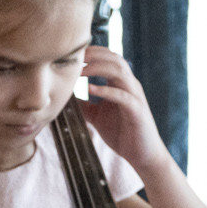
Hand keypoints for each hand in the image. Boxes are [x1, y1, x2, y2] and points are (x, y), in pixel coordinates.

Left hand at [76, 46, 170, 173]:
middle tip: (73, 57)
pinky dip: (106, 90)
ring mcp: (135, 97)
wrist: (142, 154)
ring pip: (119, 72)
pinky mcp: (137, 111)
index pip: (108, 58)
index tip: (71, 53)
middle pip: (114, 59)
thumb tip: (64, 96)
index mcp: (121, 84)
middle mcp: (130, 86)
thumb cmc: (121, 133)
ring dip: (98, 68)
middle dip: (93, 55)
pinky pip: (122, 96)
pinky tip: (90, 89)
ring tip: (80, 71)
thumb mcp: (96, 115)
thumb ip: (84, 104)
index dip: (91, 52)